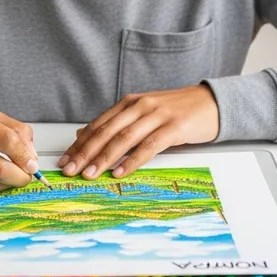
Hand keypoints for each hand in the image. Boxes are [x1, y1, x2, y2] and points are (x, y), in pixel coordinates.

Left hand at [58, 85, 219, 179]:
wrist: (211, 103)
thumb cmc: (176, 111)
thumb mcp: (144, 113)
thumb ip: (117, 123)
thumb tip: (83, 134)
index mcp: (130, 102)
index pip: (98, 125)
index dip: (79, 143)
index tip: (65, 160)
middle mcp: (140, 106)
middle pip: (106, 131)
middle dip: (85, 152)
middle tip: (70, 170)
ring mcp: (157, 115)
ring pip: (124, 138)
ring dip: (104, 158)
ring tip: (90, 174)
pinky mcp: (174, 127)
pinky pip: (148, 146)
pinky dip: (132, 160)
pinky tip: (120, 171)